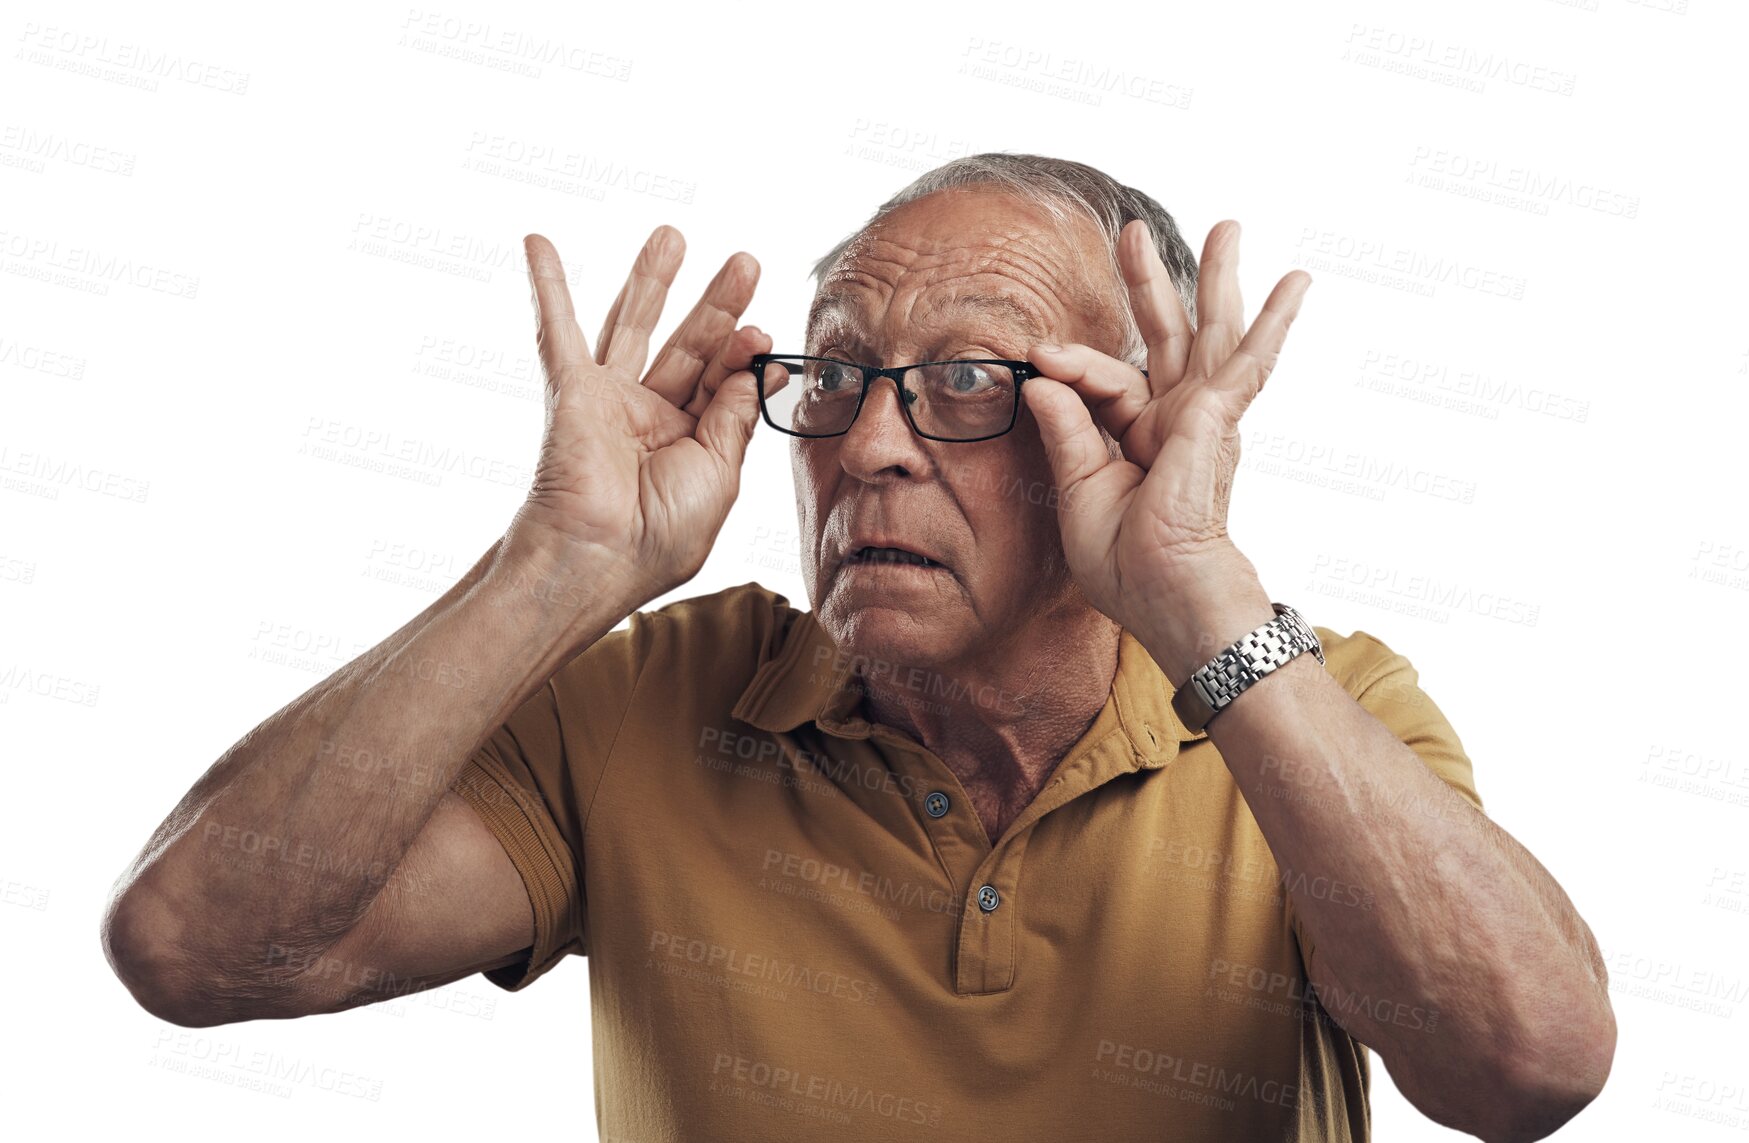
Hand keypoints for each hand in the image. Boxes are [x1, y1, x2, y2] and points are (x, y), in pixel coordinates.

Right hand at [502, 227, 772, 605]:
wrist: (599, 556)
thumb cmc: (659, 536)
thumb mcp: (719, 474)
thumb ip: (734, 414)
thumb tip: (757, 362)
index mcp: (690, 444)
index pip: (723, 383)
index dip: (744, 354)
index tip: (763, 331)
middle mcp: (650, 418)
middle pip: (689, 345)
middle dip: (718, 303)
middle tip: (746, 262)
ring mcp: (608, 400)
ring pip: (633, 325)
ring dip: (651, 279)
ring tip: (673, 235)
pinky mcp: (570, 390)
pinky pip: (556, 330)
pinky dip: (547, 286)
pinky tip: (538, 243)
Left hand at [1020, 218, 1309, 637]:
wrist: (1170, 603)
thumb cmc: (1130, 569)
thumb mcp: (1079, 493)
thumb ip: (1066, 431)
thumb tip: (1039, 377)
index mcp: (1139, 437)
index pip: (1103, 380)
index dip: (1070, 364)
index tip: (1037, 355)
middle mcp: (1174, 421)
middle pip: (1166, 336)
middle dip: (1150, 282)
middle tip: (1133, 232)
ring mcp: (1203, 418)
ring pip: (1212, 331)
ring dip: (1218, 277)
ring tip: (1229, 226)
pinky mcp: (1220, 421)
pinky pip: (1248, 362)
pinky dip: (1272, 322)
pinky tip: (1296, 282)